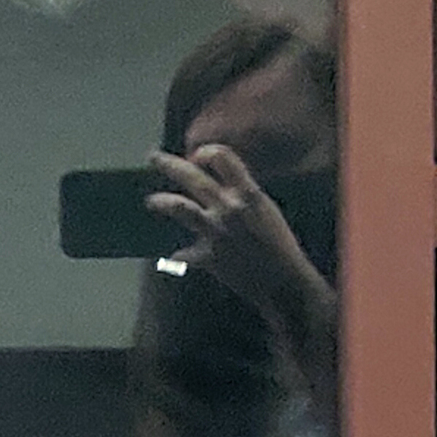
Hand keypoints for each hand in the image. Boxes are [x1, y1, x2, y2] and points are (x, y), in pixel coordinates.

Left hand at [145, 144, 325, 306]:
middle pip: (193, 177)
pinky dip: (180, 255)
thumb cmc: (281, 246)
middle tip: (153, 158)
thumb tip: (223, 184)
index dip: (206, 152)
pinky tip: (175, 256)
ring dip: (162, 201)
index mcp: (249, 195)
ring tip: (151, 201)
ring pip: (180, 207)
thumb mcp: (268, 211)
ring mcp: (216, 232)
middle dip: (169, 164)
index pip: (224, 158)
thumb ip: (244, 196)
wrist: (285, 283)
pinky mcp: (208, 256)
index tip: (196, 156)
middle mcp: (229, 208)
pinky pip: (185, 254)